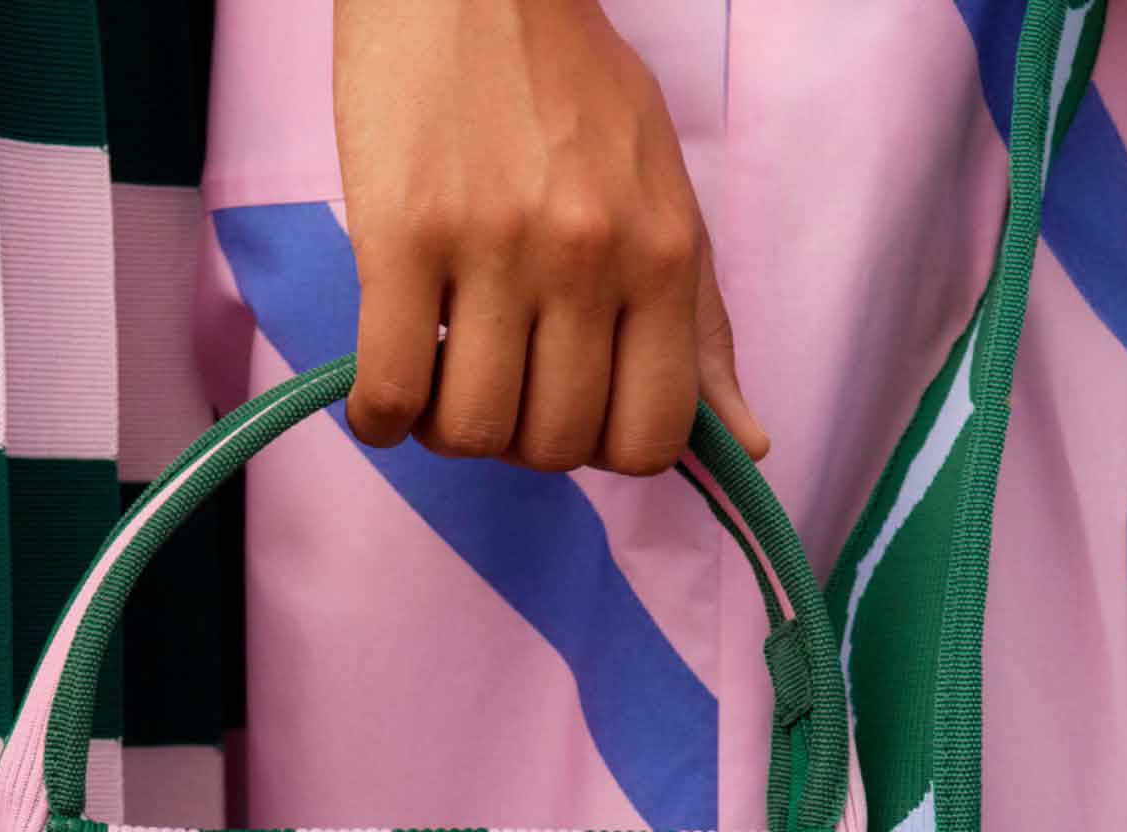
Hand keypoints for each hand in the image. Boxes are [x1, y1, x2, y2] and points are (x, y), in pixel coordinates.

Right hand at [332, 0, 760, 476]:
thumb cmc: (570, 87)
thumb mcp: (665, 195)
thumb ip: (700, 323)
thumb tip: (746, 441)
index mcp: (664, 258)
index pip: (652, 437)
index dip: (603, 449)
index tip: (570, 410)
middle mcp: (588, 262)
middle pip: (556, 444)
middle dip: (520, 440)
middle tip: (495, 388)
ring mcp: (493, 250)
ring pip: (473, 428)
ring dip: (447, 432)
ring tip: (438, 380)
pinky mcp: (399, 235)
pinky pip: (390, 385)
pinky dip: (379, 418)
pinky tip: (381, 401)